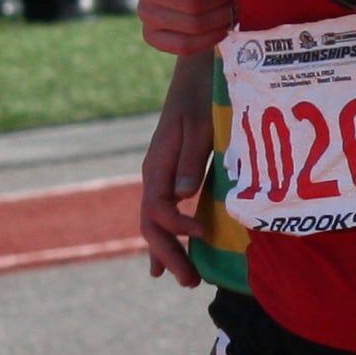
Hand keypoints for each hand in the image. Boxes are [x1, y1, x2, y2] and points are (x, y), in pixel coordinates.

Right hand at [137, 66, 214, 285]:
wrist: (196, 71)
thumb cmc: (201, 94)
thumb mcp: (201, 125)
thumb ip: (191, 160)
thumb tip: (182, 197)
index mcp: (157, 165)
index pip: (158, 209)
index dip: (177, 227)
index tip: (203, 233)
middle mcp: (154, 174)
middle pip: (152, 224)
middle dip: (169, 255)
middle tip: (190, 283)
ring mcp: (161, 176)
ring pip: (155, 223)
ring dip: (168, 251)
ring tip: (185, 279)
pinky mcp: (172, 175)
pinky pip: (163, 214)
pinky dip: (166, 238)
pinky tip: (167, 258)